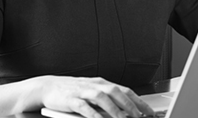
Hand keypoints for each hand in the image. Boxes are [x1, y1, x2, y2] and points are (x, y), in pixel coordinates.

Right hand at [40, 76, 154, 117]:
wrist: (47, 87)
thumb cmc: (71, 91)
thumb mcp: (91, 93)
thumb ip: (107, 100)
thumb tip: (124, 111)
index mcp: (101, 83)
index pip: (124, 90)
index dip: (138, 100)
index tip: (149, 111)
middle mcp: (95, 85)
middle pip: (116, 92)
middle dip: (130, 105)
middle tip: (140, 116)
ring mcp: (83, 91)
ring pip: (103, 98)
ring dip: (115, 110)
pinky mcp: (72, 99)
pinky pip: (85, 107)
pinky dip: (94, 114)